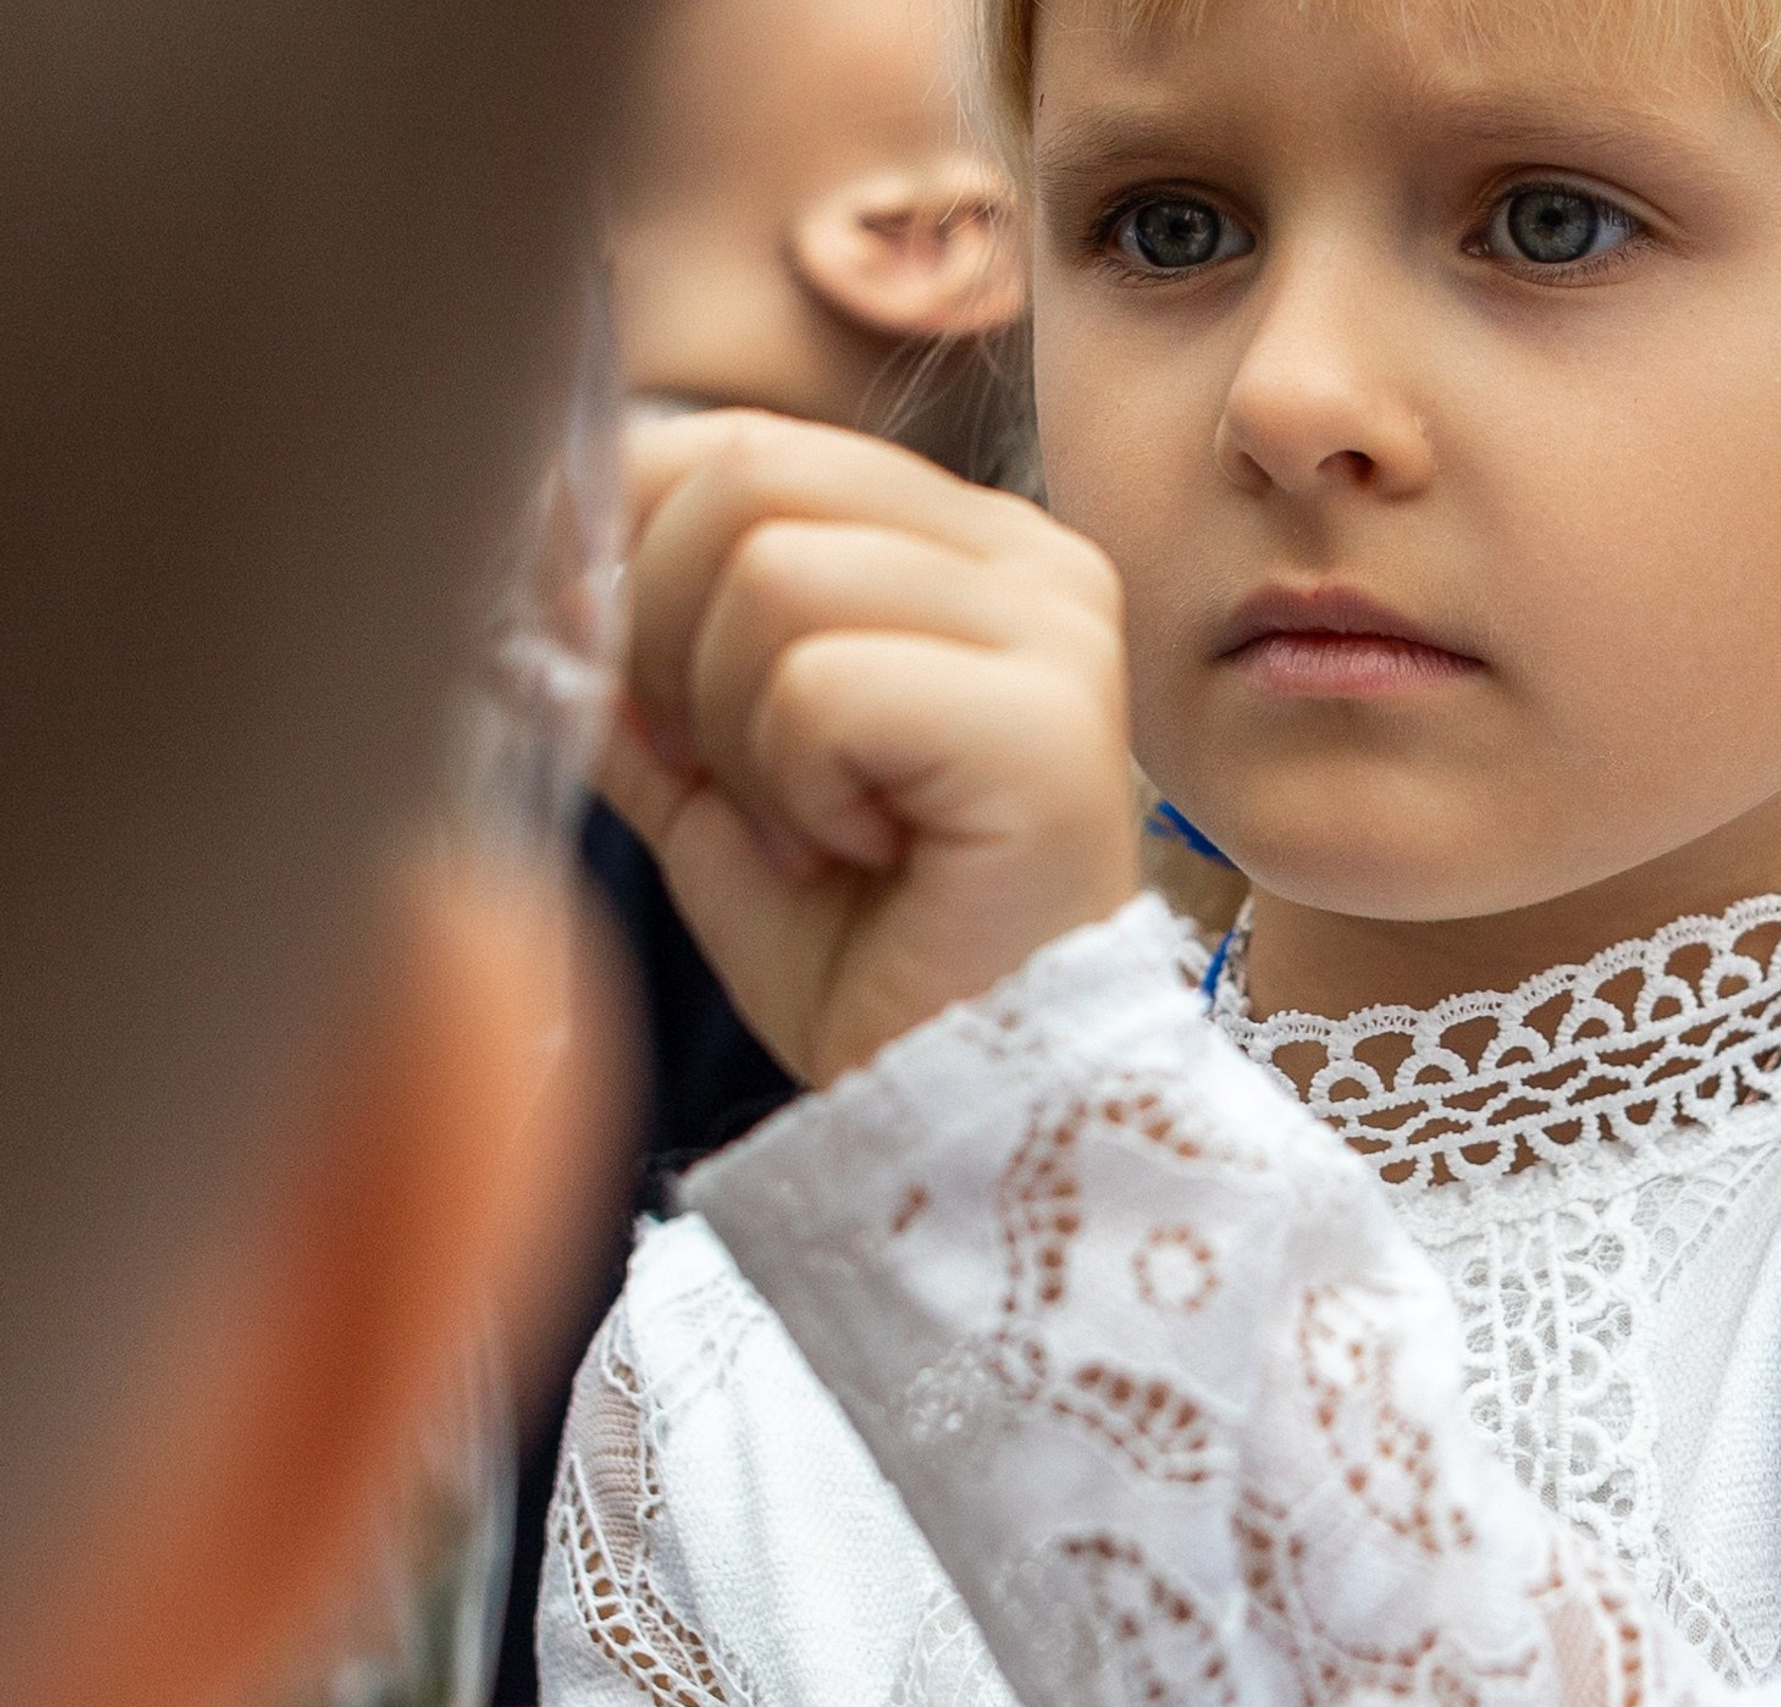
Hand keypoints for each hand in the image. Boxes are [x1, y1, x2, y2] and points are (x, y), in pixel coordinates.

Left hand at [598, 409, 1139, 1083]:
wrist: (973, 1115)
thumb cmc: (868, 952)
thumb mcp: (711, 778)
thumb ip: (630, 661)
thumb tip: (513, 562)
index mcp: (961, 548)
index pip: (738, 442)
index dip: (614, 534)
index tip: (579, 660)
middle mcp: (1029, 562)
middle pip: (744, 472)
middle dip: (663, 634)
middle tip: (714, 775)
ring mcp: (1055, 631)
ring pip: (770, 571)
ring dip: (735, 732)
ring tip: (805, 832)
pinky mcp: (1048, 719)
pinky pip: (819, 683)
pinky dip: (790, 788)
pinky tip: (854, 853)